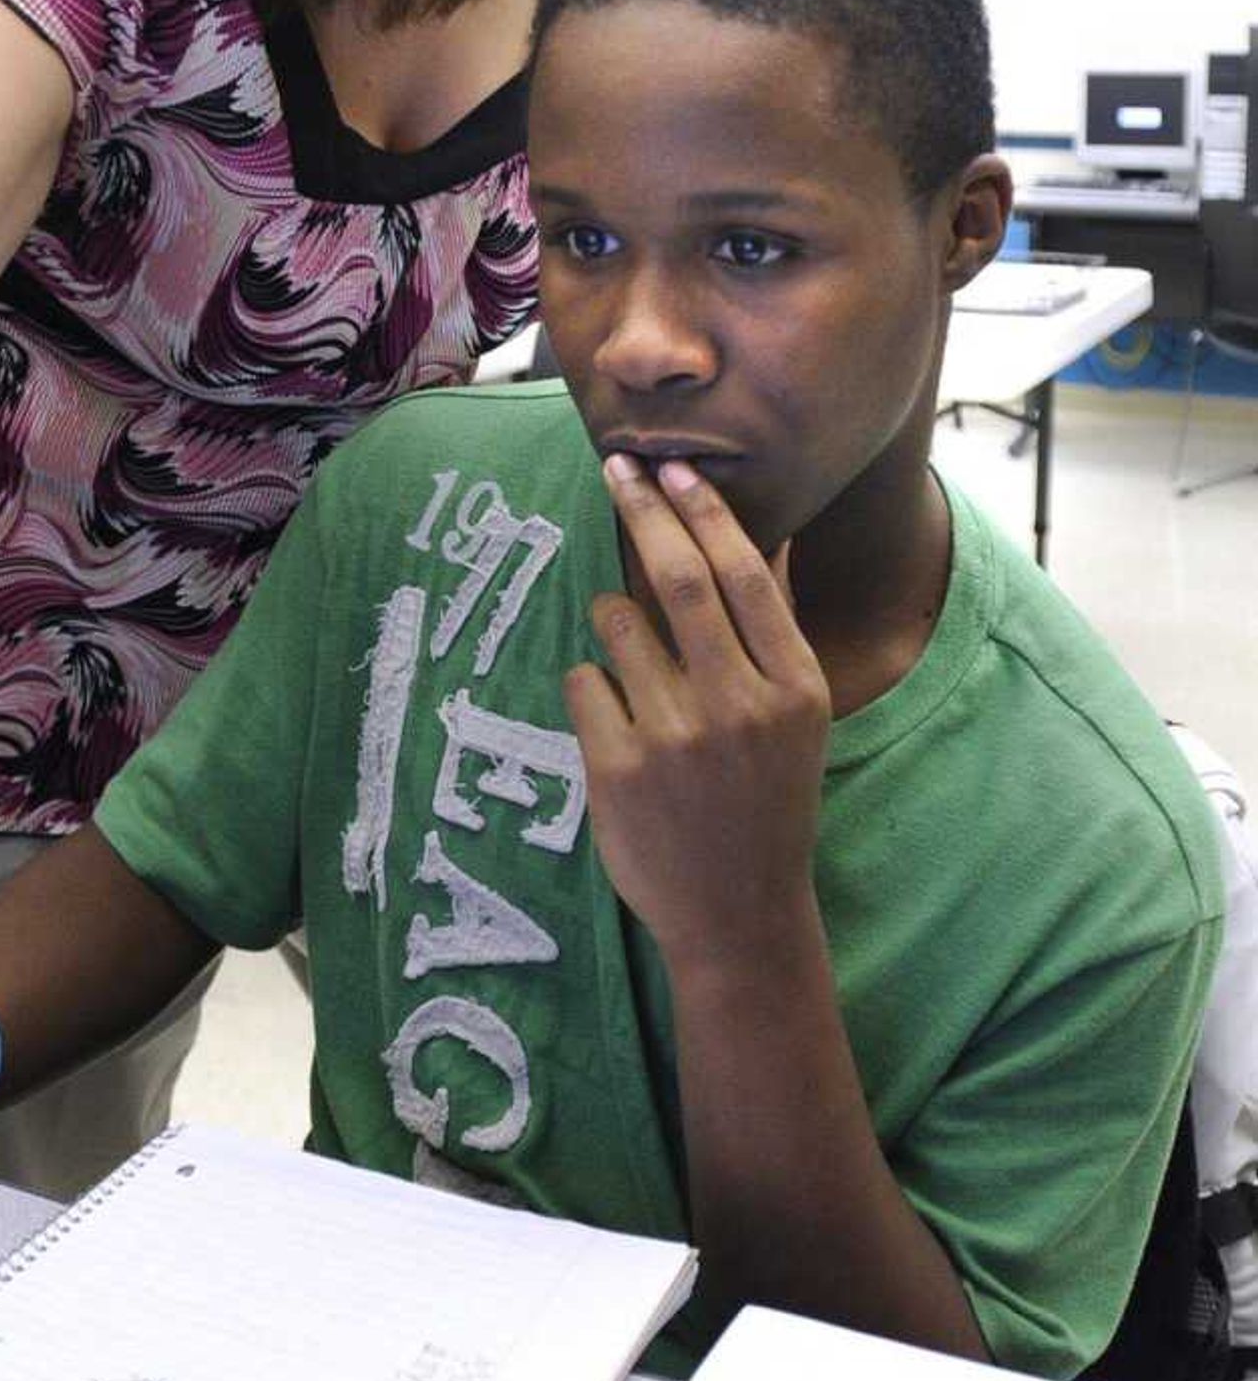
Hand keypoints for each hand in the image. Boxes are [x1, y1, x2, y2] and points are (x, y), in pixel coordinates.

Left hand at [564, 456, 830, 972]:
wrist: (738, 913)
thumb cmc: (765, 801)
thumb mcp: (797, 718)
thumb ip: (772, 634)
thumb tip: (759, 538)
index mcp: (792, 688)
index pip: (744, 574)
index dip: (705, 512)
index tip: (675, 467)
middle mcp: (738, 705)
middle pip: (677, 577)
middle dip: (643, 510)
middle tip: (618, 467)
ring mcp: (674, 738)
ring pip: (616, 623)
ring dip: (610, 615)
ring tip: (629, 650)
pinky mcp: (616, 769)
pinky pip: (583, 682)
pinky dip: (592, 683)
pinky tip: (616, 721)